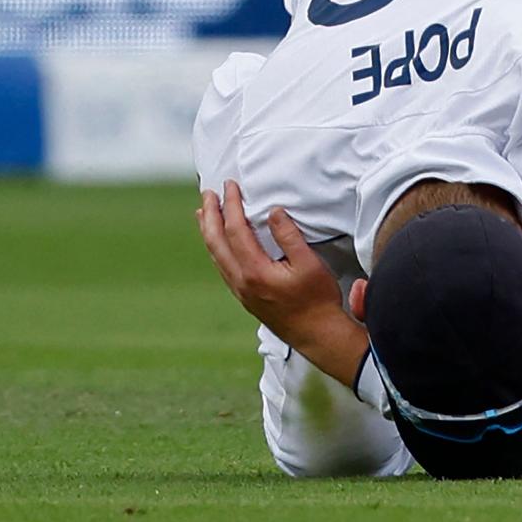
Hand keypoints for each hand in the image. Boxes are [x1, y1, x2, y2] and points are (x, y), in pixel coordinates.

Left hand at [197, 181, 368, 386]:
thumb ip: (289, 236)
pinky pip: (223, 267)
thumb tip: (273, 212)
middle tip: (207, 193)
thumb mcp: (309, 264)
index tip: (230, 186)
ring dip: (209, 231)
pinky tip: (219, 242)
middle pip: (216, 242)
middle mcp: (241, 282)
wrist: (318, 336)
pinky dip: (217, 249)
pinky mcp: (245, 298)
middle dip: (210, 215)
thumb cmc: (318, 300)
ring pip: (216, 256)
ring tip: (204, 213)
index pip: (235, 230)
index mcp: (255, 272)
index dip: (231, 205)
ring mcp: (241, 292)